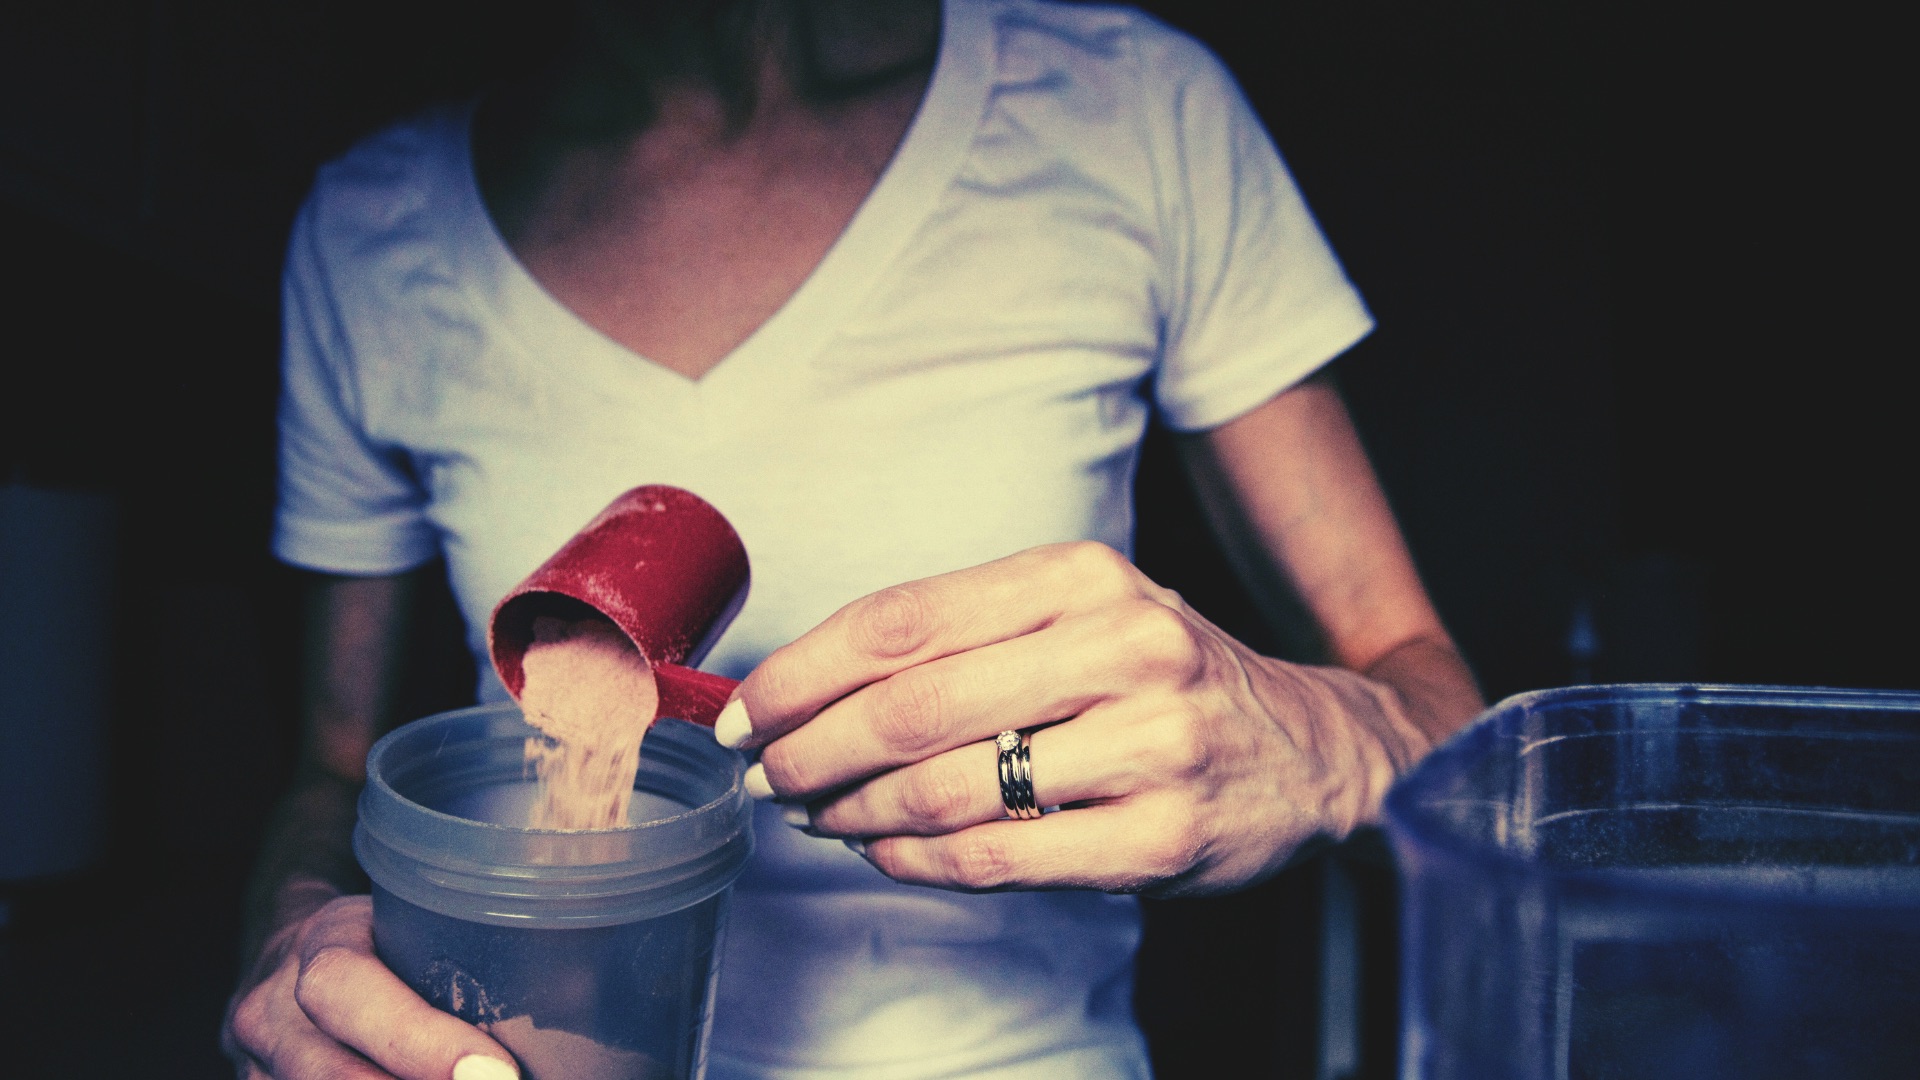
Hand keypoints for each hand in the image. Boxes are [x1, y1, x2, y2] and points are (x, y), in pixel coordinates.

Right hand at [223, 893, 518, 1079]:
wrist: (288, 954)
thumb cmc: (378, 938)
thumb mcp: (409, 922)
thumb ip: (466, 955)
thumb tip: (586, 992)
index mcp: (316, 948)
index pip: (349, 991)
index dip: (420, 1043)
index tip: (496, 1074)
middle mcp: (270, 1013)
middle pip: (328, 1075)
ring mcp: (258, 1072)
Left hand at [719, 542, 1432, 895]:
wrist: (1312, 751)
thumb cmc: (1161, 679)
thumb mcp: (1079, 615)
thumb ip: (962, 637)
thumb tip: (806, 688)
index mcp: (1082, 575)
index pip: (901, 620)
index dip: (801, 672)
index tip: (747, 711)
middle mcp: (1123, 645)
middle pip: (910, 706)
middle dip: (810, 750)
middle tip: (766, 777)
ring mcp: (1152, 743)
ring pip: (949, 788)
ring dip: (854, 813)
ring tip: (818, 817)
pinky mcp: (1164, 836)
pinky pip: (1001, 857)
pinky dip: (919, 862)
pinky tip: (885, 853)